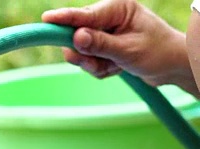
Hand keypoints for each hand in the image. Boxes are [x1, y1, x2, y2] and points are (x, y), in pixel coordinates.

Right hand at [42, 0, 194, 93]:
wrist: (171, 67)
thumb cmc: (157, 53)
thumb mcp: (128, 50)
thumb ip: (100, 44)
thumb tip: (76, 37)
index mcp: (117, 8)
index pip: (84, 15)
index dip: (63, 18)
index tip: (46, 19)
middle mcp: (107, 17)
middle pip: (77, 35)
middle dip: (85, 54)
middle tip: (96, 64)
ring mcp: (103, 32)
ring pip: (80, 51)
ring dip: (94, 64)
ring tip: (115, 66)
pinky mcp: (102, 46)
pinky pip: (88, 61)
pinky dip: (99, 69)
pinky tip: (116, 68)